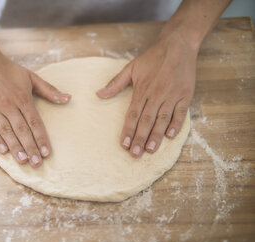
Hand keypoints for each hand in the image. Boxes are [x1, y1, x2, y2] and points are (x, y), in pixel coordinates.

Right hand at [0, 53, 70, 166]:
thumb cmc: (10, 71)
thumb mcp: (32, 77)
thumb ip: (50, 90)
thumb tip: (68, 98)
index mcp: (23, 98)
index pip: (35, 122)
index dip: (41, 138)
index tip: (47, 152)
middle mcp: (9, 104)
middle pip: (21, 130)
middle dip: (30, 148)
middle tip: (37, 163)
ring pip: (6, 131)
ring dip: (15, 147)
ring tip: (23, 161)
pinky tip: (4, 152)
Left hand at [96, 33, 196, 157]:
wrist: (178, 45)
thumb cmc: (152, 57)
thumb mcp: (131, 67)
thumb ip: (115, 83)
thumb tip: (98, 94)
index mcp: (142, 89)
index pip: (133, 114)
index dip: (128, 130)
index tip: (123, 144)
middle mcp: (157, 94)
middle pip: (147, 120)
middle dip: (140, 138)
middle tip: (135, 154)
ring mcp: (172, 95)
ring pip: (163, 119)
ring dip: (156, 136)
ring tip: (150, 150)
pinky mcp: (185, 95)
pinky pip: (181, 113)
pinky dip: (176, 124)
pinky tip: (170, 136)